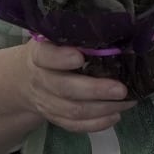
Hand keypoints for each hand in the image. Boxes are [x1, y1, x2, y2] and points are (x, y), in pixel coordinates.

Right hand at [21, 40, 136, 133]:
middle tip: (121, 89)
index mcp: (39, 54)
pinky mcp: (55, 117)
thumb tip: (112, 28)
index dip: (60, 58)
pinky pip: (74, 125)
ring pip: (73, 111)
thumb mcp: (56, 38)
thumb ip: (75, 36)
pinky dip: (96, 124)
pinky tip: (115, 115)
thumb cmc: (52, 51)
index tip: (79, 57)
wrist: (25, 78)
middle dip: (94, 90)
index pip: (45, 56)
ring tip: (127, 101)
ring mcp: (47, 102)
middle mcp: (41, 80)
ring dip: (103, 108)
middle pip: (64, 88)